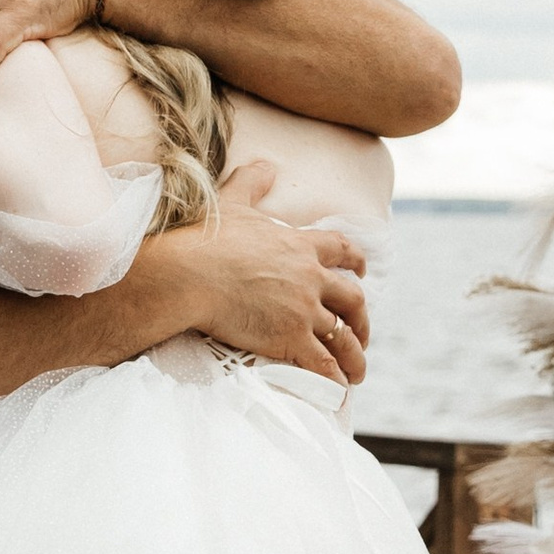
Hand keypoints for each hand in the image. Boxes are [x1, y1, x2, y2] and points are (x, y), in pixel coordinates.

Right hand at [164, 188, 368, 385]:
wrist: (190, 274)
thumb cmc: (207, 239)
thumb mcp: (234, 201)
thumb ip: (253, 182)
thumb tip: (265, 165)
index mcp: (300, 246)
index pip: (342, 250)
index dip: (357, 261)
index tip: (364, 271)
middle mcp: (310, 278)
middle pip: (353, 298)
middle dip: (362, 317)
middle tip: (361, 330)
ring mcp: (303, 310)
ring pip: (344, 336)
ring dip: (355, 354)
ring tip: (358, 371)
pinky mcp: (291, 339)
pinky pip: (324, 363)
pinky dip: (336, 378)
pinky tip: (340, 389)